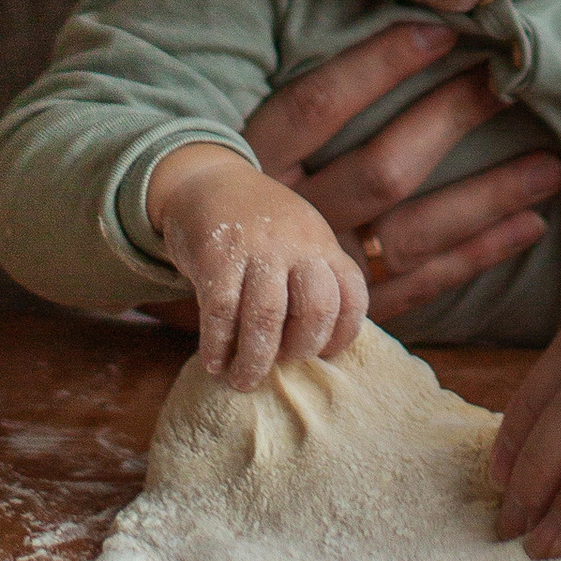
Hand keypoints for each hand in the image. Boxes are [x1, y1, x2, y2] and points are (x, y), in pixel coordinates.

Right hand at [149, 145, 367, 387]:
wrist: (208, 180)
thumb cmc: (261, 225)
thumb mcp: (302, 238)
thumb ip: (317, 278)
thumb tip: (324, 345)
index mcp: (323, 244)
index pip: (353, 296)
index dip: (342, 335)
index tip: (322, 354)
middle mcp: (296, 244)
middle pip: (316, 309)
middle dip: (299, 350)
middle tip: (280, 364)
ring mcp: (256, 248)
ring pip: (266, 317)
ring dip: (254, 360)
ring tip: (242, 380)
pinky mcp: (216, 254)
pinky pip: (221, 311)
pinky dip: (217, 344)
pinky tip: (213, 361)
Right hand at [243, 22, 560, 329]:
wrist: (211, 305)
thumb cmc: (239, 198)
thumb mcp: (244, 140)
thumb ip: (294, 102)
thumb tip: (388, 33)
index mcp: (256, 166)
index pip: (317, 107)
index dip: (377, 67)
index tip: (443, 33)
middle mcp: (293, 220)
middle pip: (380, 168)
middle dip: (450, 122)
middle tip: (510, 84)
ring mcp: (325, 272)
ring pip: (414, 232)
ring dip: (487, 198)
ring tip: (550, 166)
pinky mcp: (354, 312)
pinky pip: (425, 283)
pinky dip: (478, 255)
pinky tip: (530, 226)